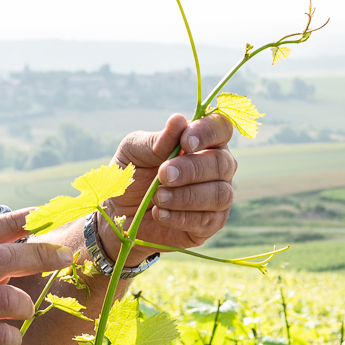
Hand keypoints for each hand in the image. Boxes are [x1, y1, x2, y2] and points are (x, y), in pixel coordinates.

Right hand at [0, 210, 68, 344]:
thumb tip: (1, 258)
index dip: (15, 222)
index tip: (42, 215)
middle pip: (0, 259)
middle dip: (40, 254)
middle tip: (63, 257)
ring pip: (7, 297)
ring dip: (24, 303)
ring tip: (21, 311)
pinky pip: (0, 336)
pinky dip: (13, 338)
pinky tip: (7, 340)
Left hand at [106, 113, 237, 251]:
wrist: (121, 214)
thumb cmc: (132, 174)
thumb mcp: (134, 151)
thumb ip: (156, 140)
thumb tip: (178, 120)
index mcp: (203, 141)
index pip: (221, 128)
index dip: (208, 132)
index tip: (185, 142)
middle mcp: (218, 167)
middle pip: (223, 164)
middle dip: (192, 170)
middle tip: (162, 175)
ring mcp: (218, 197)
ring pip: (220, 194)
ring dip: (186, 196)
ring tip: (158, 197)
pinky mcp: (211, 224)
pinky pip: (208, 220)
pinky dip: (181, 217)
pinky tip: (160, 214)